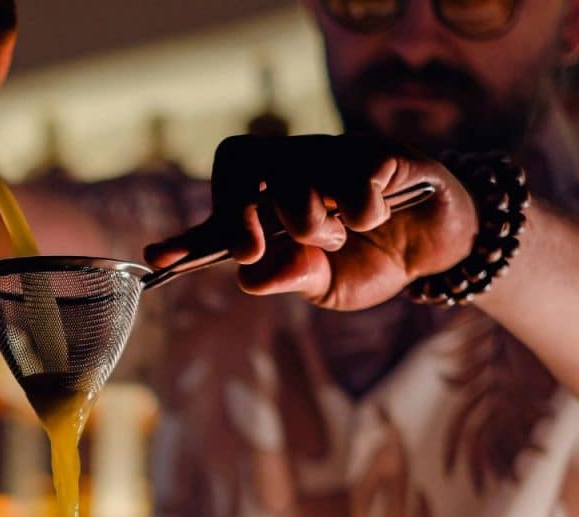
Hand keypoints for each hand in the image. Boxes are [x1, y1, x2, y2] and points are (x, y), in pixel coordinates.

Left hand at [144, 134, 479, 310]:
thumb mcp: (327, 287)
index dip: (187, 237)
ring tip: (341, 233)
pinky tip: (379, 213)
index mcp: (269, 207)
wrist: (439, 247)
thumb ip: (291, 278)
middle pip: (241, 161)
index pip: (219, 213)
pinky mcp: (372, 149)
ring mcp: (329, 155)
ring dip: (315, 221)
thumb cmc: (371, 261)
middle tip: (252, 249)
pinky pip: (353, 175)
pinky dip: (363, 211)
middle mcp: (290, 171)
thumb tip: (250, 276)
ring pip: (295, 174)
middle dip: (238, 211)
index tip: (158, 259)